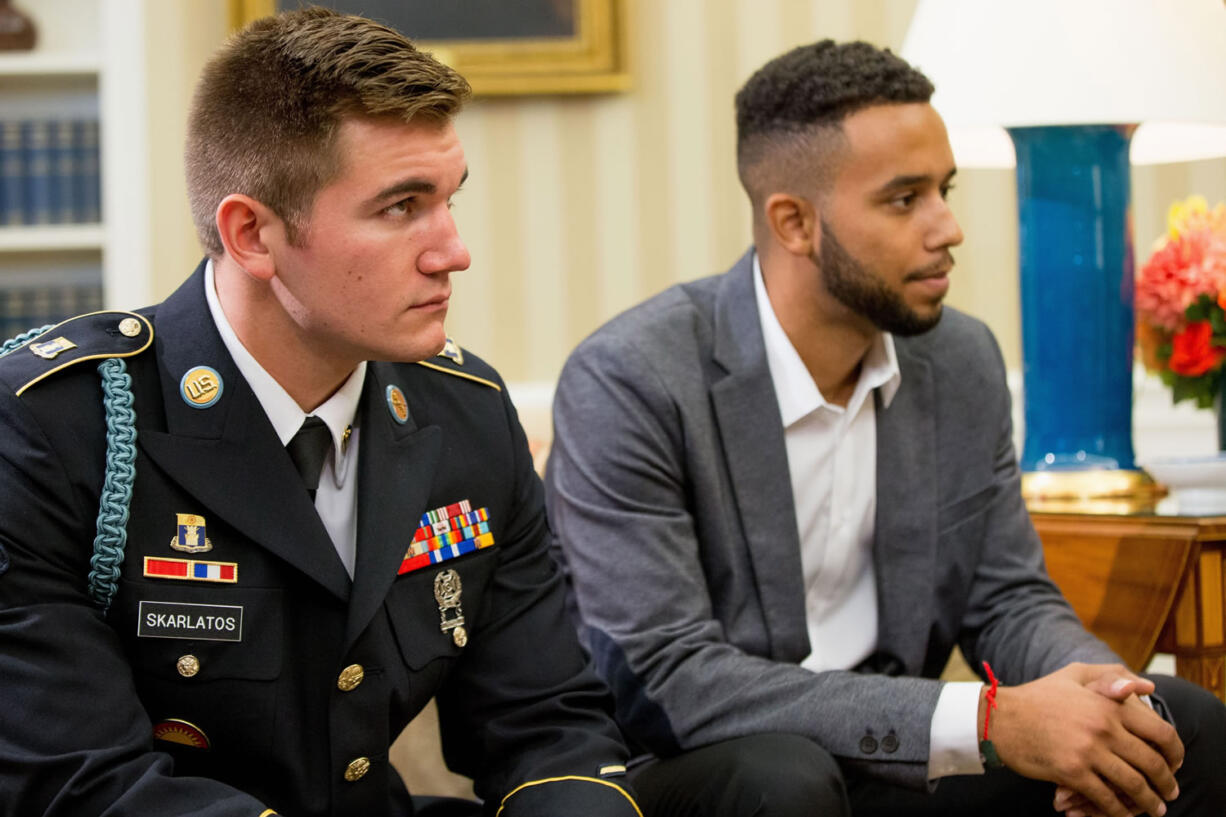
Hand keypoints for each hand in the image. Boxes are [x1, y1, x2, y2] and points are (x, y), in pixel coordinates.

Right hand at [1050, 667, 1181, 816]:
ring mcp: (1088, 751)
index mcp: (1109, 704)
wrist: (1000, 717)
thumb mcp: (1074, 675)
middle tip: (1169, 792)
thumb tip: (1148, 688)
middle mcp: (1103, 727)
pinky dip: (1118, 811)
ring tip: (1155, 809)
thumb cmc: (1038, 695)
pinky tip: (1123, 814)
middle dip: (1166, 783)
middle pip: (1151, 763)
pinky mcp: (1072, 773)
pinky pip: (1106, 798)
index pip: (1160, 732)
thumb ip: (1111, 676)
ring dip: (1149, 802)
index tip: (1176, 763)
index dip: (1175, 753)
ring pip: (1133, 784)